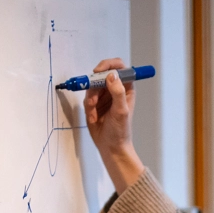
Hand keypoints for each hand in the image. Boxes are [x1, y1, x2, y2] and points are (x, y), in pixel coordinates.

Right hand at [83, 57, 144, 192]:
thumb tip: (112, 75)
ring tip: (93, 111)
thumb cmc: (120, 131)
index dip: (109, 65)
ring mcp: (104, 95)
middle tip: (93, 98)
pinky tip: (93, 116)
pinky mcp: (94, 103)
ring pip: (92, 86)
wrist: (110, 147)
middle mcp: (115, 89)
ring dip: (90, 98)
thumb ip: (117, 92)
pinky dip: (88, 106)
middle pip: (102, 75)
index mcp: (126, 88)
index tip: (99, 71)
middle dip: (95, 85)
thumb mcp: (121, 111)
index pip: (119, 67)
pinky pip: (87, 97)